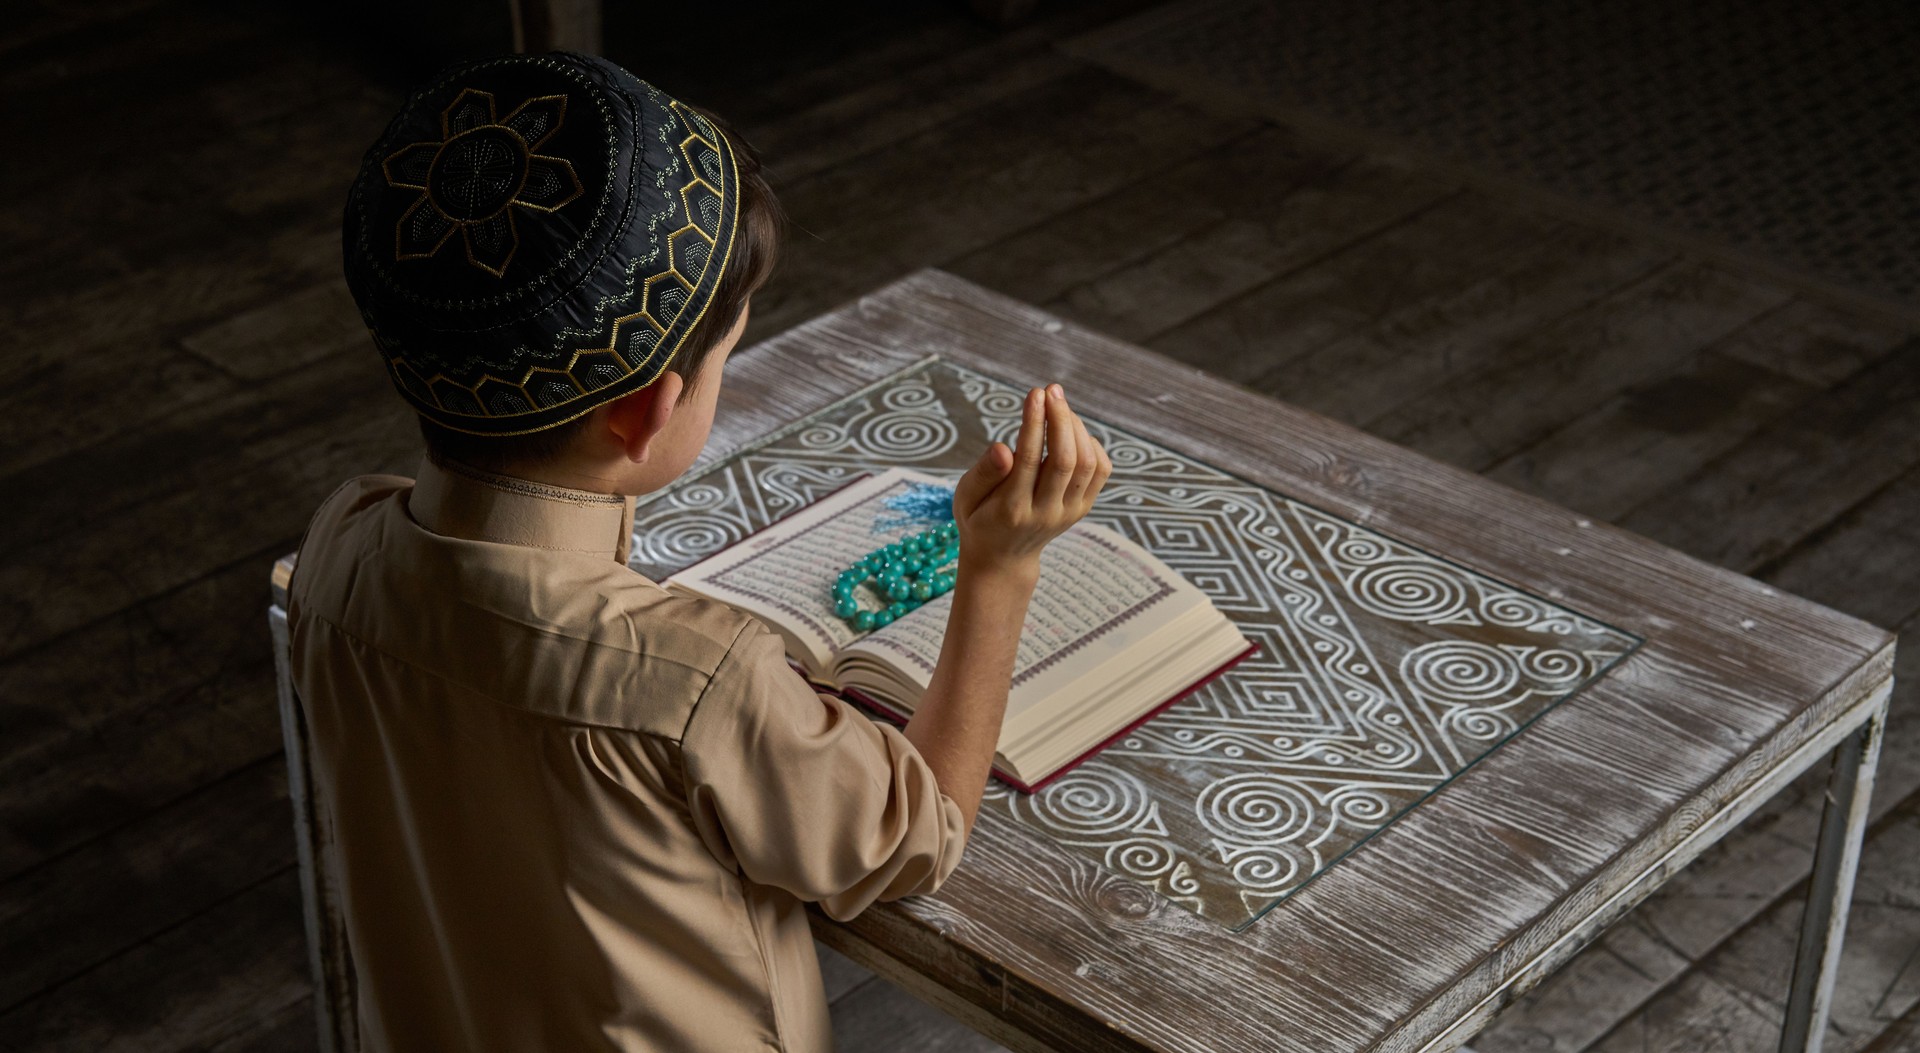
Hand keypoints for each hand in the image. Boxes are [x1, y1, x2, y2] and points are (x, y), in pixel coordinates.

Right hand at [949, 383, 1111, 577]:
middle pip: (1064, 460)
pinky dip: (1092, 444)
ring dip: (1077, 427)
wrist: (1003, 557)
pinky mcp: (1083, 508)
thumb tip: (1003, 448)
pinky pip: (1100, 471)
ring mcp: (1069, 513)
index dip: (1034, 422)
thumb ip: (984, 473)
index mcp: (1012, 509)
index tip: (1035, 393)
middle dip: (1061, 419)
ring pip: (1087, 464)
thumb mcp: (966, 498)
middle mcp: (1046, 513)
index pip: (1029, 459)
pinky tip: (1072, 430)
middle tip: (1051, 390)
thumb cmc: (979, 518)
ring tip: (1059, 405)